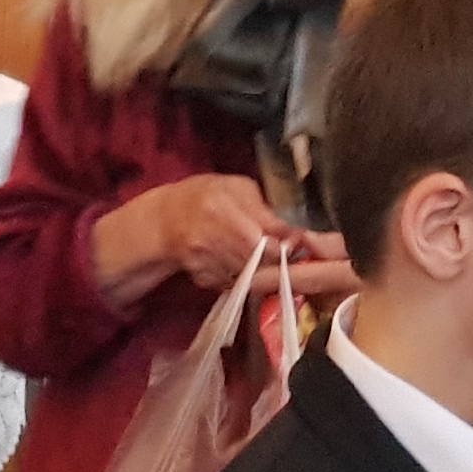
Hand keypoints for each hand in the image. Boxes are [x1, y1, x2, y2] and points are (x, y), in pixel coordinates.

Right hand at [90, 173, 328, 311]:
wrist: (164, 221)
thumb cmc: (205, 196)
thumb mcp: (234, 188)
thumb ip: (263, 207)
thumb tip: (295, 230)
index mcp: (225, 205)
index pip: (268, 232)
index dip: (291, 241)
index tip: (308, 244)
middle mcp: (215, 234)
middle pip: (263, 259)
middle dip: (282, 261)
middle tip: (296, 258)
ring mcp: (209, 260)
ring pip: (253, 275)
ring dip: (267, 273)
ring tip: (274, 263)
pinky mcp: (205, 278)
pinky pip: (235, 284)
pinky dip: (245, 279)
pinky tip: (243, 267)